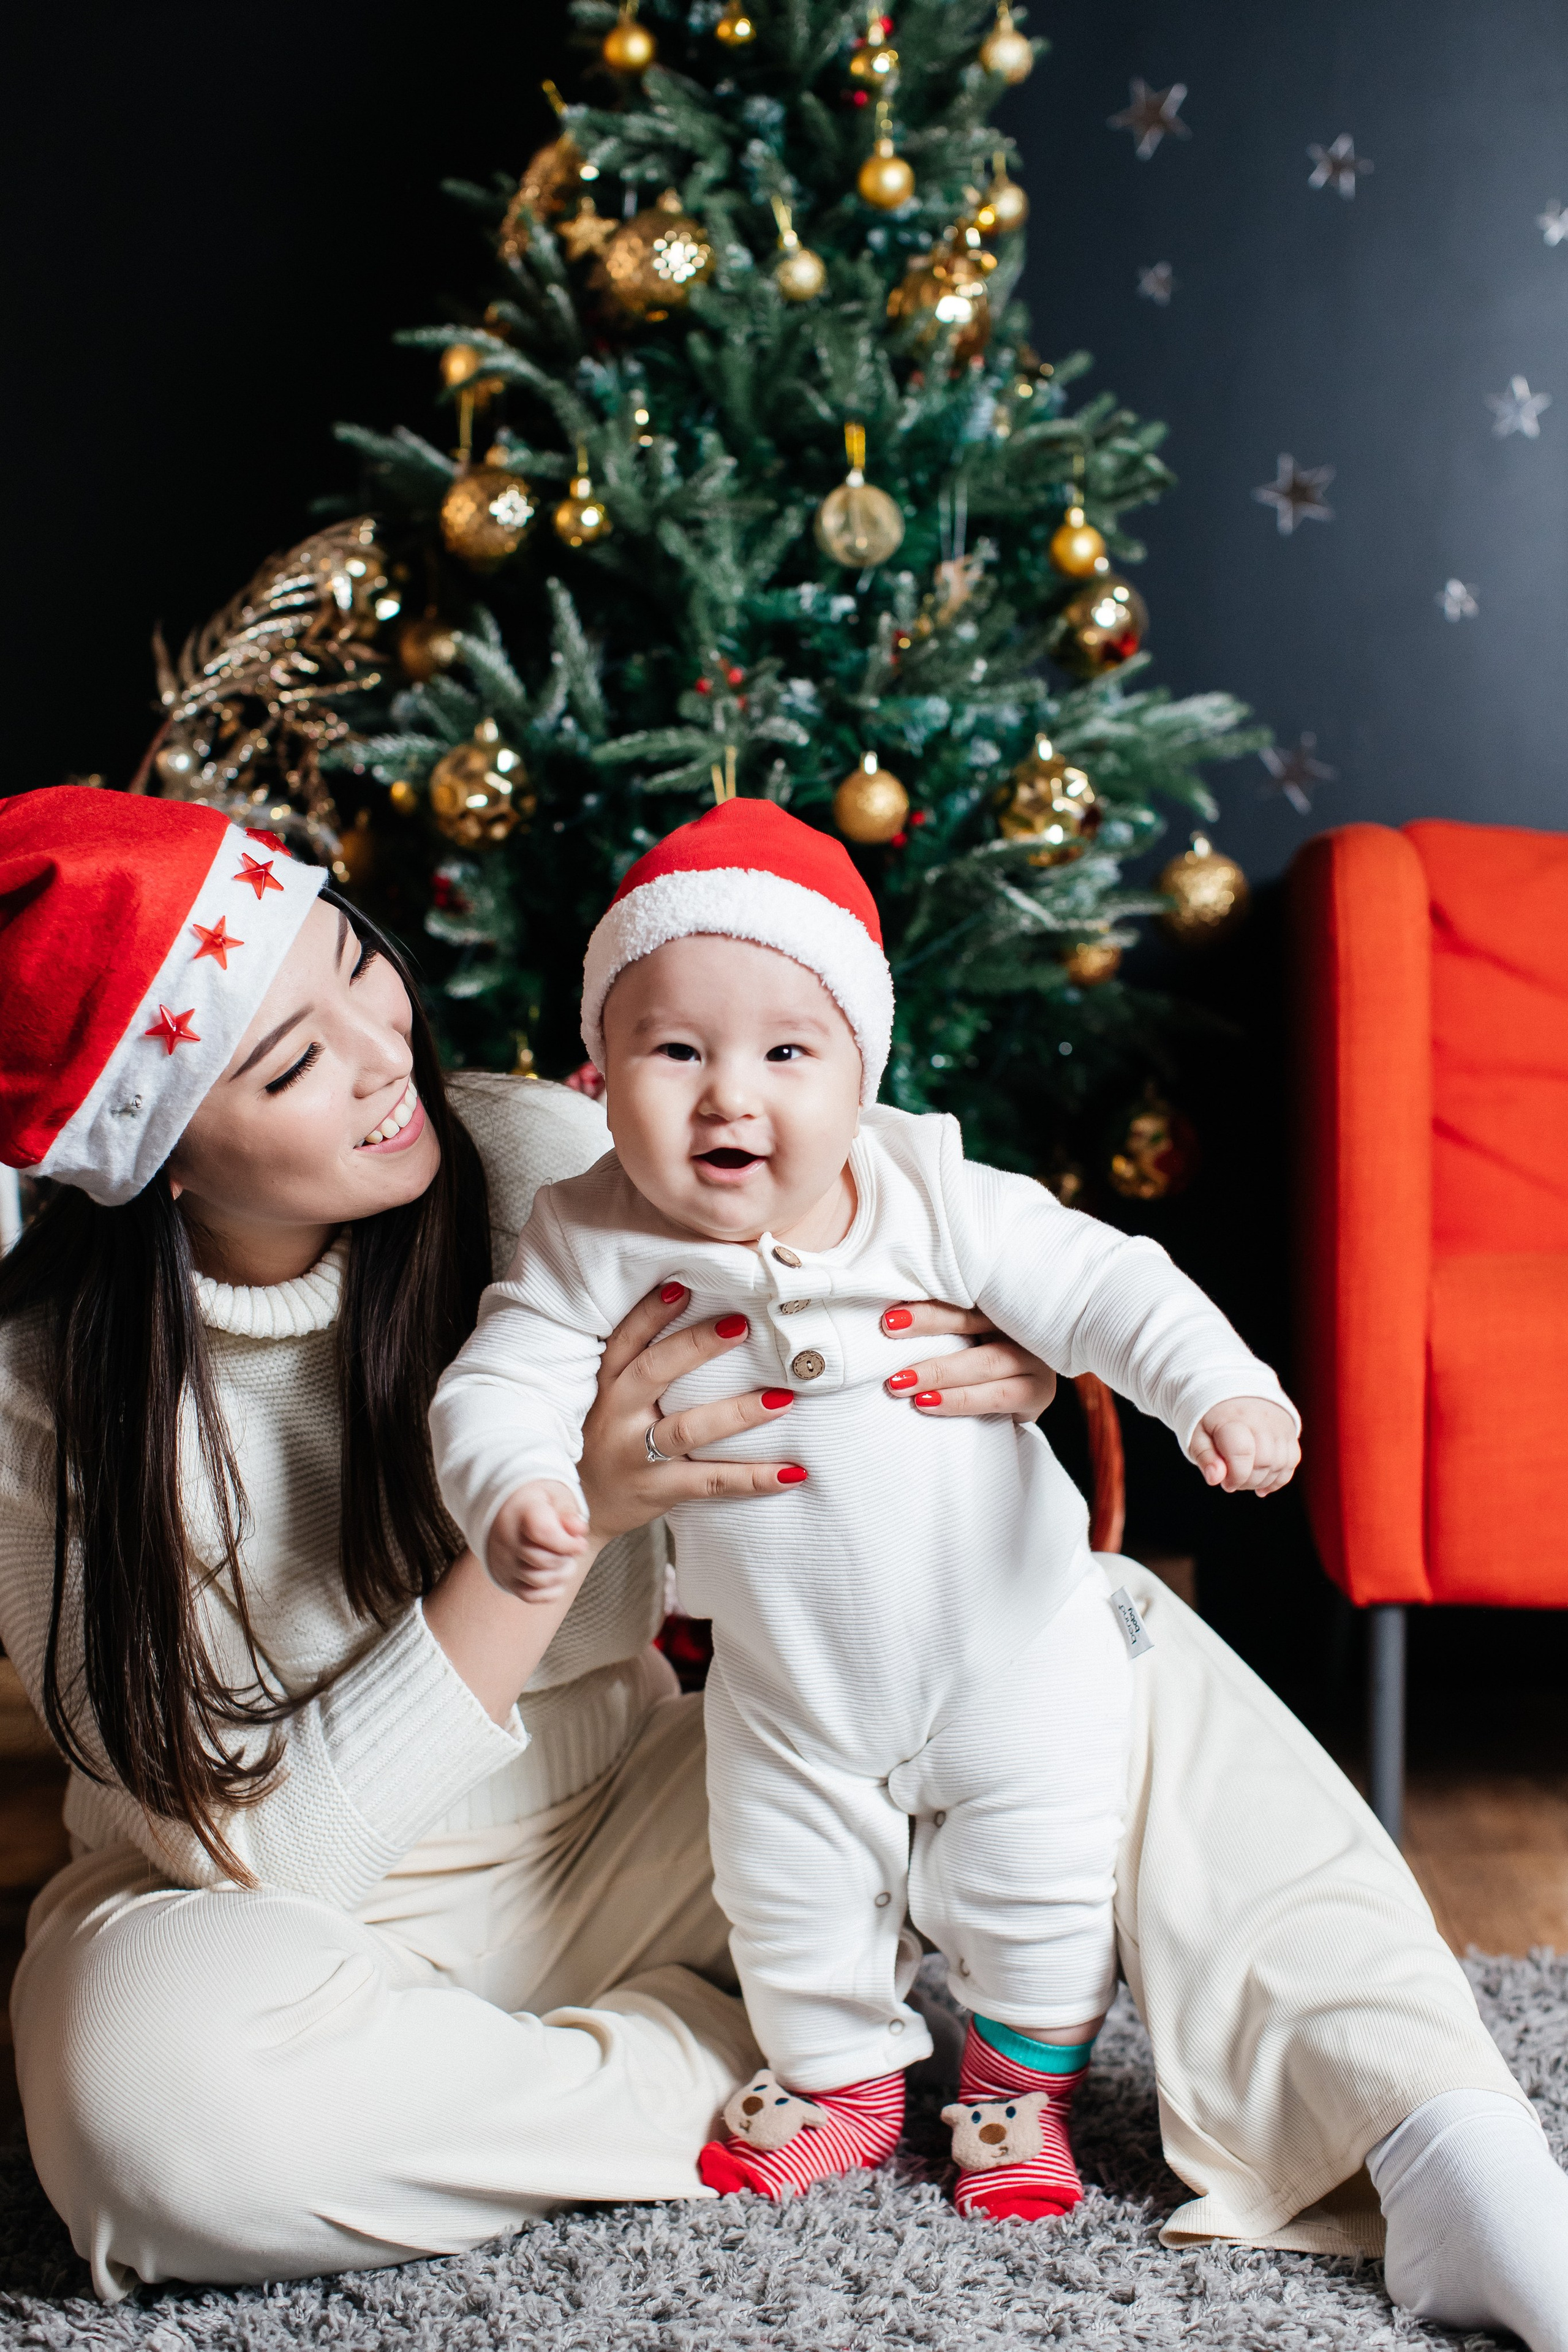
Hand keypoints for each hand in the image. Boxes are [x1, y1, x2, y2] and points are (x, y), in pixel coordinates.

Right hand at [486, 1479, 594, 1600]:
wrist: (502, 1510)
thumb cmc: (536, 1502)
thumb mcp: (554, 1494)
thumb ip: (568, 1511)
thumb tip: (579, 1529)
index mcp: (521, 1512)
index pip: (544, 1533)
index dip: (569, 1542)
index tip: (580, 1542)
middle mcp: (507, 1539)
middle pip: (545, 1560)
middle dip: (567, 1557)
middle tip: (571, 1548)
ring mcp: (503, 1562)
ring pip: (539, 1581)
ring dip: (561, 1574)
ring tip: (564, 1560)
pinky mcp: (505, 1578)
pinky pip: (530, 1596)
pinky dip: (550, 1591)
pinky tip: (554, 1574)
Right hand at [578, 1285, 807, 1540]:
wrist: (584, 1510)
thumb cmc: (607, 1439)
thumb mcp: (610, 1398)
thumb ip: (643, 1366)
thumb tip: (697, 1310)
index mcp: (606, 1385)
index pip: (625, 1341)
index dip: (651, 1313)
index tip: (683, 1286)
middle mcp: (616, 1416)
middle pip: (654, 1373)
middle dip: (697, 1347)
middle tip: (742, 1326)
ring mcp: (636, 1456)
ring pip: (687, 1429)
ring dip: (737, 1413)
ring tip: (783, 1399)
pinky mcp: (659, 1490)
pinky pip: (711, 1482)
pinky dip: (754, 1478)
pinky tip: (793, 1473)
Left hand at [878, 1301, 1057, 1420]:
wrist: (1020, 1398)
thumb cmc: (980, 1357)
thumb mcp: (965, 1333)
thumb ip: (941, 1321)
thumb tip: (886, 1317)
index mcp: (1001, 1301)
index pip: (965, 1293)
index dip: (929, 1301)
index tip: (891, 1313)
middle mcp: (1021, 1324)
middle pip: (975, 1319)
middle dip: (930, 1324)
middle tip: (889, 1330)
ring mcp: (1034, 1358)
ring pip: (985, 1362)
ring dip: (938, 1372)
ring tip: (900, 1382)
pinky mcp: (1037, 1391)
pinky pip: (996, 1395)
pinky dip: (959, 1400)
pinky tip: (927, 1403)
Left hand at [1189, 1397, 1299, 1495]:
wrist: (1234, 1389)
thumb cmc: (1212, 1417)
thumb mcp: (1197, 1434)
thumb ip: (1205, 1457)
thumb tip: (1215, 1479)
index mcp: (1232, 1418)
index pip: (1242, 1453)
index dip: (1235, 1476)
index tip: (1226, 1483)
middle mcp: (1260, 1419)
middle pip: (1264, 1462)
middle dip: (1248, 1481)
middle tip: (1233, 1481)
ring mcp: (1278, 1425)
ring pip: (1280, 1464)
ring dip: (1263, 1481)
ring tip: (1246, 1480)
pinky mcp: (1289, 1431)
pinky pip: (1291, 1461)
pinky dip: (1278, 1478)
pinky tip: (1262, 1485)